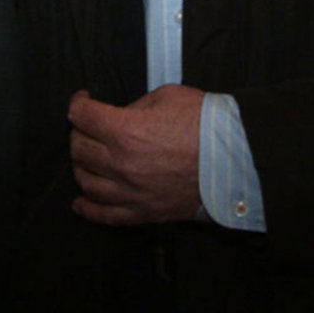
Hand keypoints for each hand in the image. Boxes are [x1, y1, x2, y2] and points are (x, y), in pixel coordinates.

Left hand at [68, 84, 203, 225]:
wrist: (235, 159)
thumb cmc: (205, 124)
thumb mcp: (165, 97)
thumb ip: (134, 107)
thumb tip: (119, 117)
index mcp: (126, 131)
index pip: (82, 115)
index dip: (78, 102)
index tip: (83, 99)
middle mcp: (123, 164)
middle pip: (79, 148)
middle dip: (79, 131)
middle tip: (89, 125)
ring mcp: (132, 192)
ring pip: (86, 181)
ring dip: (81, 165)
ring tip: (88, 156)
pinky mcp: (144, 212)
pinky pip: (106, 215)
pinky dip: (88, 209)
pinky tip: (80, 202)